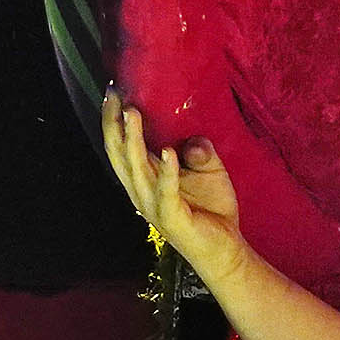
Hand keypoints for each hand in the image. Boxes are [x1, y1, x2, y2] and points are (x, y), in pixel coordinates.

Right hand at [103, 92, 249, 286]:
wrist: (225, 249)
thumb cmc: (212, 209)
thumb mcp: (210, 171)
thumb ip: (200, 152)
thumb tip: (194, 141)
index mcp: (144, 178)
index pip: (120, 146)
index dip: (113, 121)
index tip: (114, 91)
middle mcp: (141, 191)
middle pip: (119, 155)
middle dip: (114, 124)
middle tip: (115, 96)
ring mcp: (154, 206)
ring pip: (136, 169)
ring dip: (134, 140)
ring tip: (133, 113)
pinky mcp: (173, 218)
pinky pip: (166, 192)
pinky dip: (167, 171)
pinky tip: (169, 151)